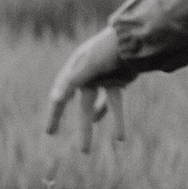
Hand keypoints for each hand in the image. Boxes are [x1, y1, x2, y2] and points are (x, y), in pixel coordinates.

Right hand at [45, 28, 132, 155]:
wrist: (137, 38)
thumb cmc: (110, 48)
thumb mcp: (92, 64)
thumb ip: (74, 80)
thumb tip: (56, 98)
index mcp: (76, 70)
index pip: (61, 95)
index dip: (55, 114)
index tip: (50, 131)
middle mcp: (86, 76)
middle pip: (79, 106)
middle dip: (79, 127)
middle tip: (78, 149)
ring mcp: (102, 79)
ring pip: (95, 107)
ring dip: (92, 126)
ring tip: (86, 150)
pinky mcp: (118, 82)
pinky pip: (114, 104)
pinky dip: (115, 118)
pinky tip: (118, 137)